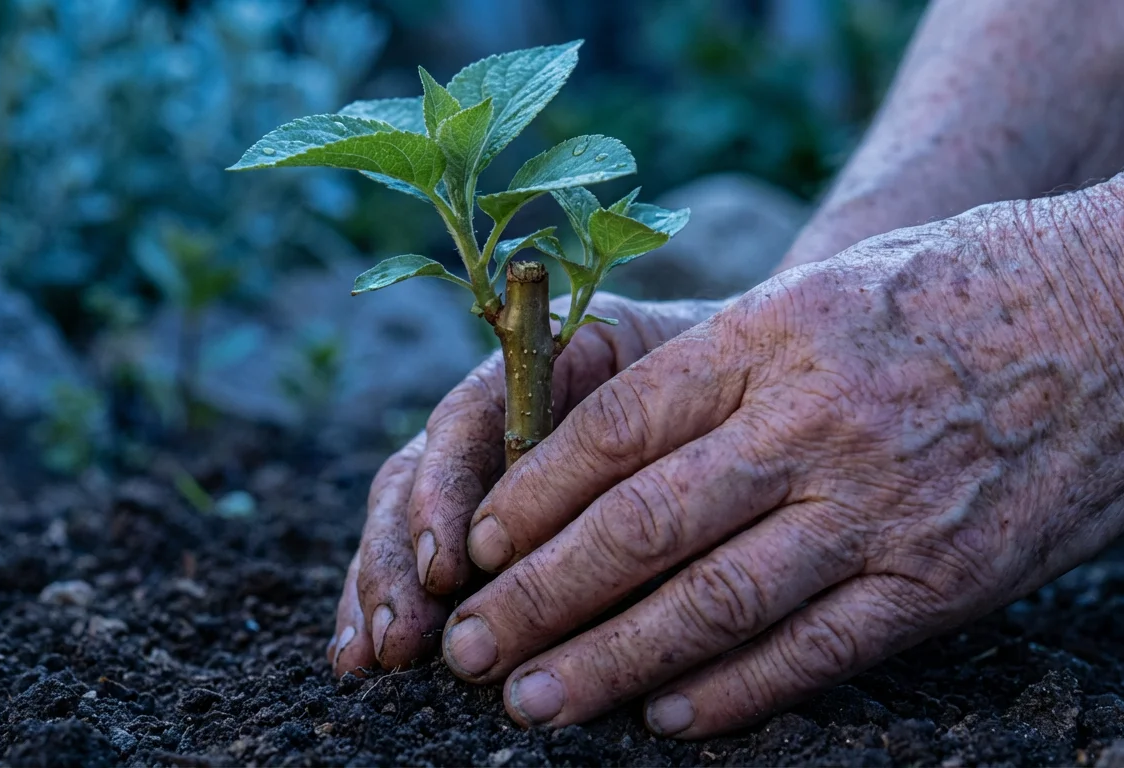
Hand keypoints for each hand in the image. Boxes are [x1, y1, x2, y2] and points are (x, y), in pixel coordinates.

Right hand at [328, 294, 725, 673]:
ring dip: (383, 588)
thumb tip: (559, 535)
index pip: (471, 419)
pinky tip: (362, 651)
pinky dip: (390, 600)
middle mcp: (499, 410)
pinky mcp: (485, 521)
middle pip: (422, 475)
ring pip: (406, 518)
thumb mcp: (691, 391)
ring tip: (377, 656)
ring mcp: (484, 463)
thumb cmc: (733, 389)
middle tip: (400, 638)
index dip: (447, 492)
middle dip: (400, 560)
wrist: (761, 381)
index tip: (449, 566)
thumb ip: (624, 437)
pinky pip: (424, 557)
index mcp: (546, 361)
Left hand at [440, 188, 1123, 736]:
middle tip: (469, 648)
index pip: (619, 428)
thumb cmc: (960, 289)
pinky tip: (669, 718)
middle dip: (540, 596)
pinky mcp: (940, 582)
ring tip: (534, 701)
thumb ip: (725, 362)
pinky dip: (736, 691)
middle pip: (643, 526)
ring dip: (610, 662)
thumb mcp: (824, 289)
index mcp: (772, 338)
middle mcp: (814, 425)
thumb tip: (607, 449)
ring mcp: (878, 509)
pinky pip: (817, 650)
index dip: (533, 496)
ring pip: (714, 603)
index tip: (475, 545)